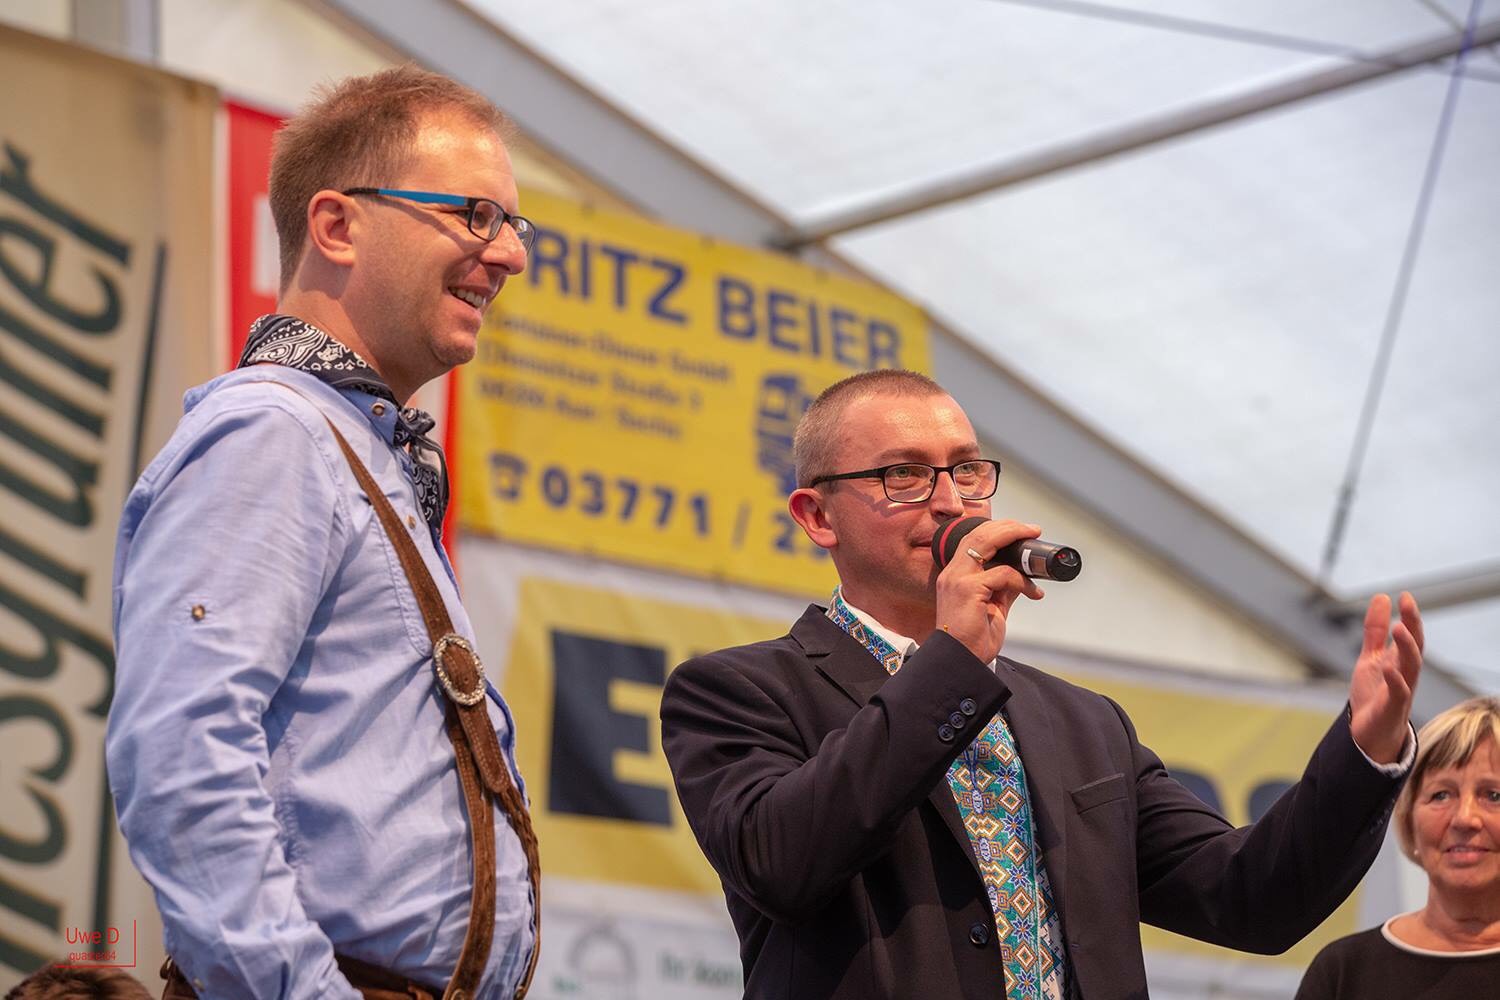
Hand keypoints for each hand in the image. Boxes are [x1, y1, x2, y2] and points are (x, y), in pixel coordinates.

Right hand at [934, 520, 1045, 662]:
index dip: (997, 530)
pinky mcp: (968, 589)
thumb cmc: (973, 639)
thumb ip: (1003, 589)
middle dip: (1008, 526)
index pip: (972, 540)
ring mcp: (958, 579)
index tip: (1020, 530)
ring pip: (985, 542)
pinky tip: (1034, 592)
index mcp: (955, 575)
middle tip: (1031, 529)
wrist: (961, 661)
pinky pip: (1003, 573)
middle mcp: (952, 573)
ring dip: (1013, 536)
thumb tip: (1022, 576)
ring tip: (1033, 539)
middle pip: (978, 534)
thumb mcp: (992, 607)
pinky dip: (1023, 580)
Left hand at [1348, 592, 1423, 764]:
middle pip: (1415, 647)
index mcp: (1400, 661)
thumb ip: (1375, 631)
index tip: (1404, 595)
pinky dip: (1395, 680)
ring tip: (1398, 628)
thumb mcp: (1371, 657)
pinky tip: (1387, 667)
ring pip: (1411, 668)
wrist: (1369, 734)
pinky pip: (1399, 694)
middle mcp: (1405, 674)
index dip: (1410, 616)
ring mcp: (1401, 691)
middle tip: (1407, 603)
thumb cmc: (1375, 695)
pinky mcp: (1392, 709)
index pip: (1411, 636)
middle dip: (1413, 625)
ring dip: (1407, 648)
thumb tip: (1381, 597)